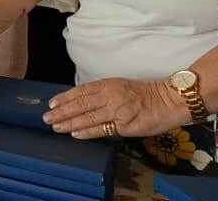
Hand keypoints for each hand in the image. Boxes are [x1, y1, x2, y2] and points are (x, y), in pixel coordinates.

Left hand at [43, 78, 189, 138]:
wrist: (169, 101)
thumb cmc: (145, 95)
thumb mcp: (120, 87)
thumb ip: (102, 93)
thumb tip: (81, 102)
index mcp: (108, 84)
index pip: (81, 91)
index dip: (65, 97)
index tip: (52, 103)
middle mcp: (110, 95)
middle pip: (80, 104)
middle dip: (62, 111)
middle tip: (47, 118)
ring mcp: (117, 110)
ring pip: (88, 117)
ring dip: (69, 123)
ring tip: (56, 127)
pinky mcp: (125, 125)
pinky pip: (102, 129)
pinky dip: (87, 132)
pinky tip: (75, 134)